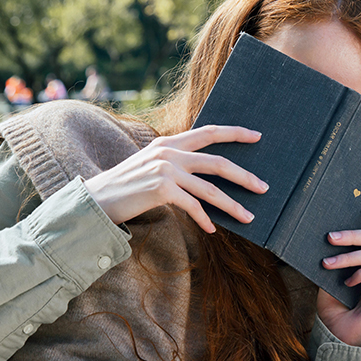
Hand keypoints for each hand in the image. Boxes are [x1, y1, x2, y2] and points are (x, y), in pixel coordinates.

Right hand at [83, 125, 267, 231]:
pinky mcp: (161, 189)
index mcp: (169, 142)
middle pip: (218, 162)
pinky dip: (205, 219)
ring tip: (248, 217)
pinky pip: (193, 206)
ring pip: (211, 189)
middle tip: (264, 188)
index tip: (257, 136)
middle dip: (245, 176)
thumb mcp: (153, 166)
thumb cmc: (128, 187)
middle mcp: (169, 152)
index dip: (235, 133)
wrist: (96, 199)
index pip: (209, 131)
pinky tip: (212, 229)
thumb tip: (209, 176)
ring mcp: (165, 170)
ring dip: (232, 205)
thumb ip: (177, 163)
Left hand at [315, 206, 360, 346]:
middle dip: (354, 234)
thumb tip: (335, 227)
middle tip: (330, 237)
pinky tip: (347, 284)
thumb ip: (342, 252)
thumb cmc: (335, 306)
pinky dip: (360, 273)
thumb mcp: (334, 272)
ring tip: (328, 264)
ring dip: (349, 256)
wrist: (337, 336)